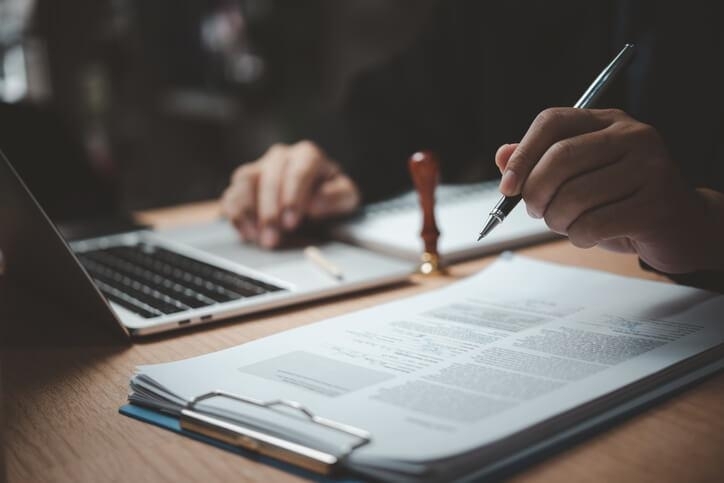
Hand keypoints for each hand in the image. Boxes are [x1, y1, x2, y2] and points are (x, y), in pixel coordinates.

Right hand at [221, 141, 359, 247]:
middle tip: (273, 239)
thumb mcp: (346, 198)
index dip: (293, 196)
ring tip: (259, 239)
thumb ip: (337, 197)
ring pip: (245, 180)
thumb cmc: (330, 197)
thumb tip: (315, 203)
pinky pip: (231, 194)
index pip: (298, 170)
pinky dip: (236, 216)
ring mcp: (259, 168)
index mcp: (308, 156)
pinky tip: (248, 234)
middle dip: (270, 212)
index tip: (291, 221)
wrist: (314, 203)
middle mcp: (281, 157)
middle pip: (269, 177)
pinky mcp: (243, 185)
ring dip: (249, 213)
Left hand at [495, 107, 723, 272]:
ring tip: (566, 224)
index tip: (508, 187)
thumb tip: (502, 156)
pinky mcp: (656, 205)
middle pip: (560, 158)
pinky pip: (594, 224)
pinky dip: (579, 237)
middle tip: (536, 211)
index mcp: (607, 121)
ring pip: (574, 196)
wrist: (679, 227)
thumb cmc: (620, 200)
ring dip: (557, 221)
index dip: (522, 155)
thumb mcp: (579, 177)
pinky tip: (588, 236)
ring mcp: (649, 168)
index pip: (553, 121)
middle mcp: (632, 136)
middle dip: (535, 193)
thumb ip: (540, 164)